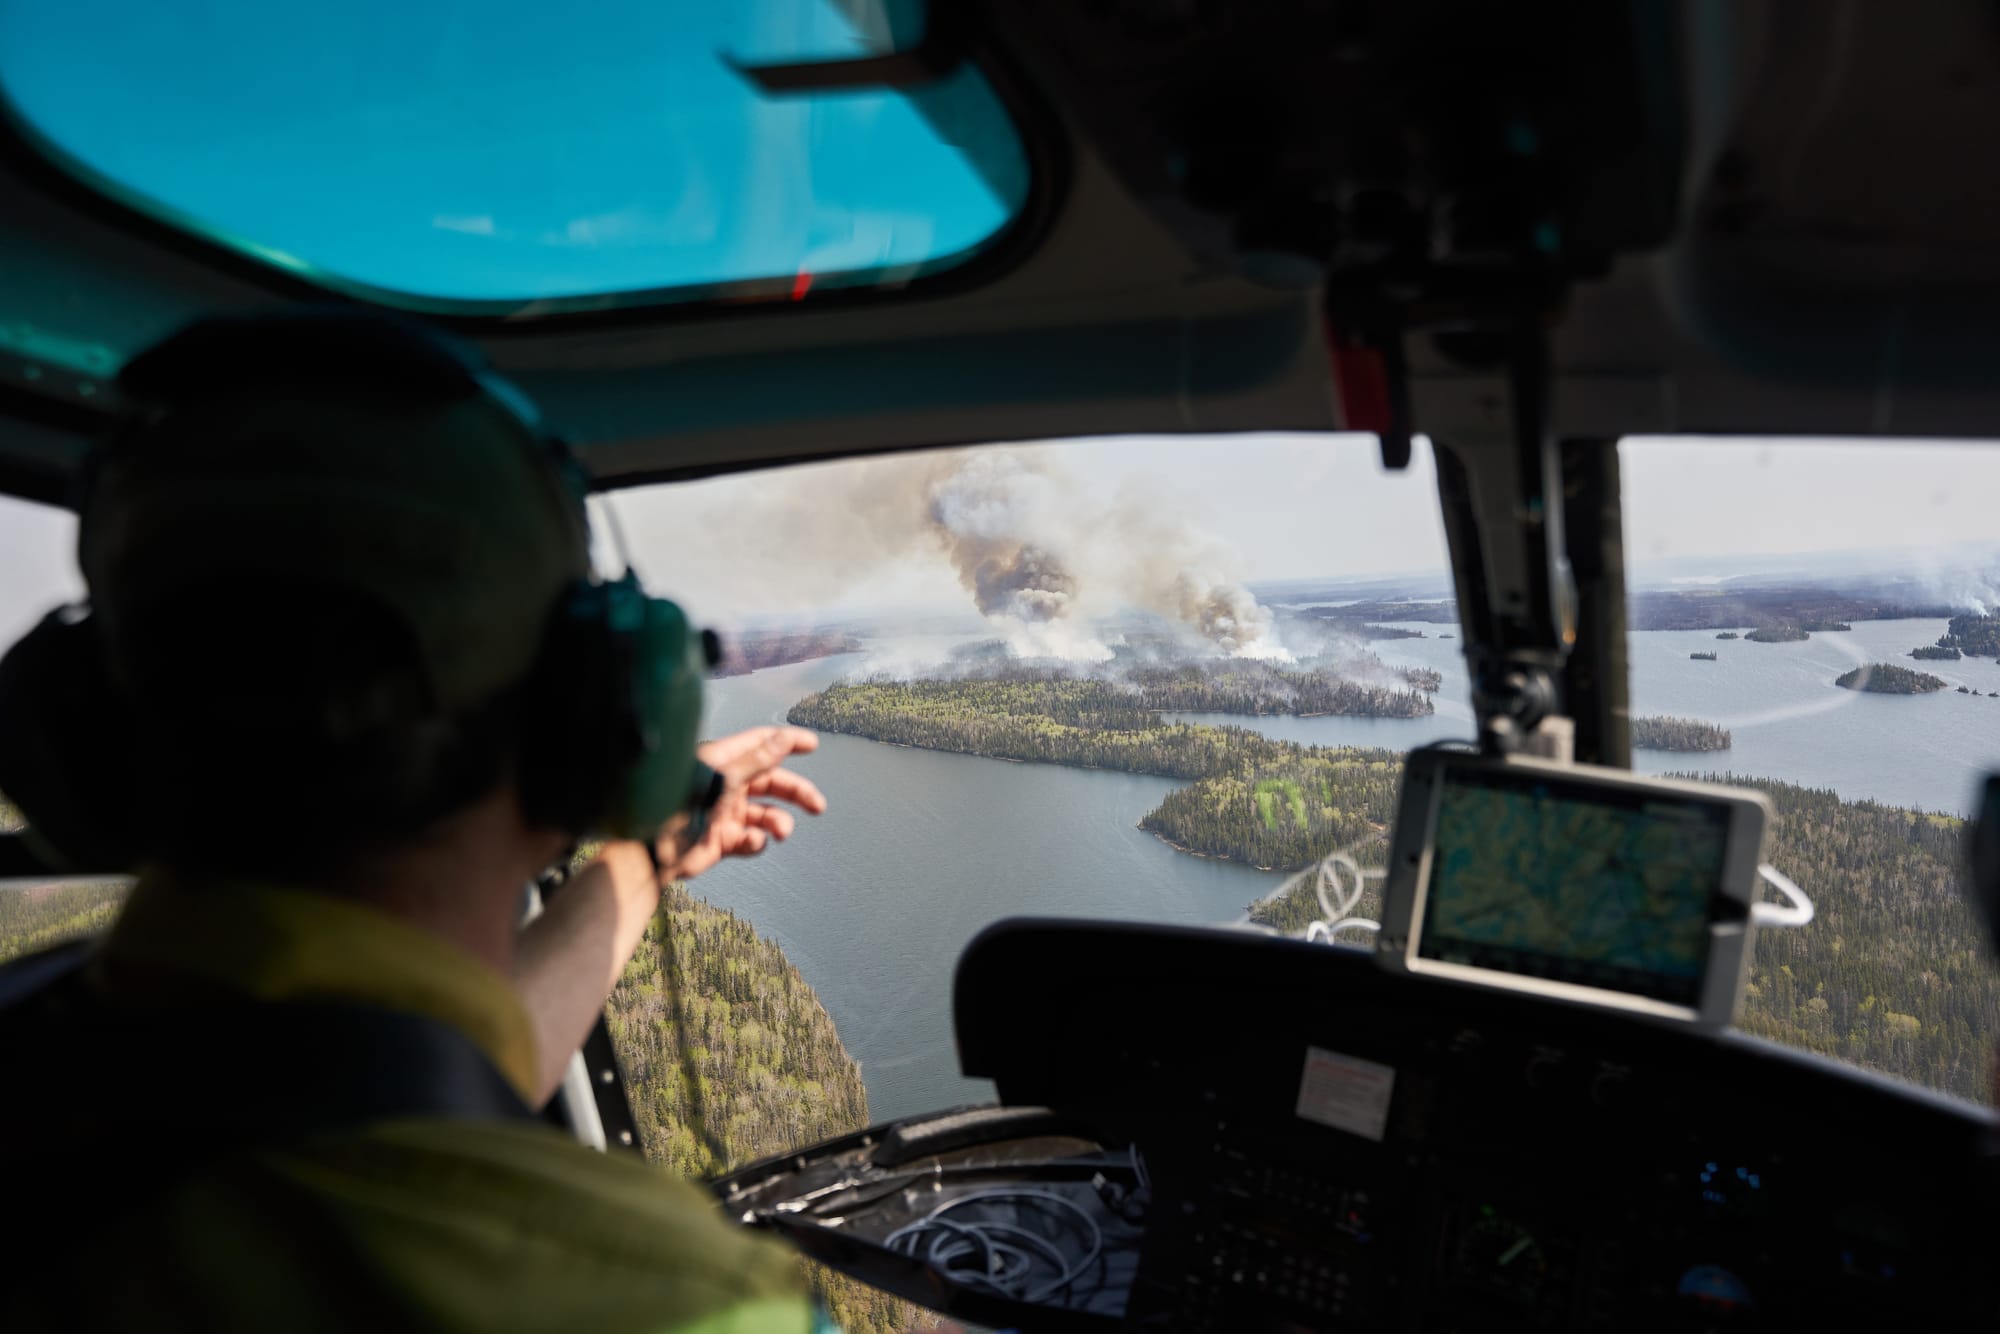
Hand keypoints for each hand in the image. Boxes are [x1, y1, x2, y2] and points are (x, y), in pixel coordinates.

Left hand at [655, 726, 825, 880]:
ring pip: (765, 813)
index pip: (761, 744)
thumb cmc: (680, 805)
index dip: (787, 742)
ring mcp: (725, 813)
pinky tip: (752, 842)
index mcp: (723, 761)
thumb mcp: (724, 778)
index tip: (813, 744)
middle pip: (772, 782)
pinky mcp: (722, 840)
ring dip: (779, 822)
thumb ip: (757, 761)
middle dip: (796, 792)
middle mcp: (727, 784)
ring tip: (782, 832)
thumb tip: (784, 739)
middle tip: (817, 806)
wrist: (653, 853)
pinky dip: (757, 841)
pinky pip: (751, 838)